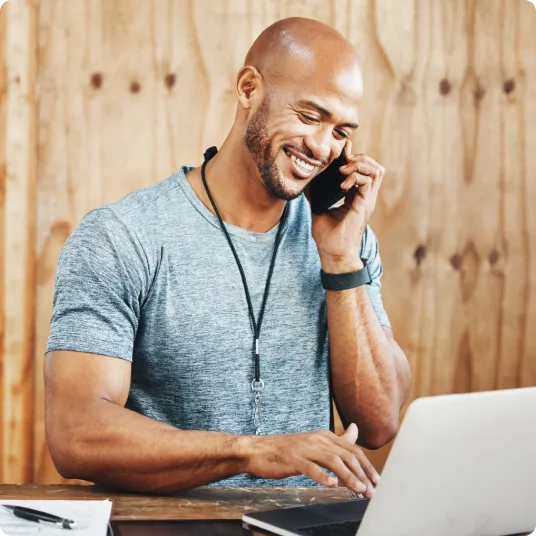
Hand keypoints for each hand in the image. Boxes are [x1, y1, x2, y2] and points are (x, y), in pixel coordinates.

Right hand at [244, 425, 379, 496]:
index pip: (353, 449)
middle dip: (362, 474)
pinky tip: (331, 485)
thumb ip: (337, 438)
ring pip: (333, 461)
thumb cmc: (287, 450)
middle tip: (372, 491)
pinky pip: (311, 468)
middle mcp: (317, 439)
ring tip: (359, 490)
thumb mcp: (314, 442)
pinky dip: (322, 476)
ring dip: (348, 477)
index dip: (367, 466)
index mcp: (325, 435)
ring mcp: (305, 448)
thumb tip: (355, 429)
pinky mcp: (293, 459)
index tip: (377, 481)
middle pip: (346, 455)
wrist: (258, 450)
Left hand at [306, 139, 384, 268]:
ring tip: (344, 170)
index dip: (354, 158)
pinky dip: (355, 177)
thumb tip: (305, 181)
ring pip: (376, 171)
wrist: (333, 254)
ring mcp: (367, 200)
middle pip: (374, 167)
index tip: (341, 151)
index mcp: (356, 197)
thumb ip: (315, 193)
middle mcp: (365, 197)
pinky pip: (368, 182)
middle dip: (359, 158)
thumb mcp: (318, 208)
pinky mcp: (365, 205)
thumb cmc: (328, 237)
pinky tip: (342, 185)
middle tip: (342, 162)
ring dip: (360, 165)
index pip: (362, 170)